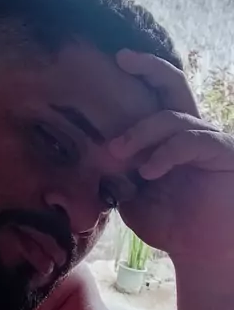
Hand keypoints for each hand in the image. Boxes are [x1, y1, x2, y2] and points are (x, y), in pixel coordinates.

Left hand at [110, 49, 233, 264]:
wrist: (201, 252)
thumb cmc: (169, 223)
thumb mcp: (130, 197)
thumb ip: (115, 175)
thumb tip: (89, 156)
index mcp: (164, 137)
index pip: (151, 99)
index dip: (135, 79)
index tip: (107, 65)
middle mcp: (187, 130)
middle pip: (173, 84)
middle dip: (149, 66)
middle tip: (122, 57)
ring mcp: (206, 139)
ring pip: (171, 117)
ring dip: (140, 132)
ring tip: (117, 152)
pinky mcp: (222, 151)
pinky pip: (191, 139)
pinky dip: (166, 152)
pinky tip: (149, 170)